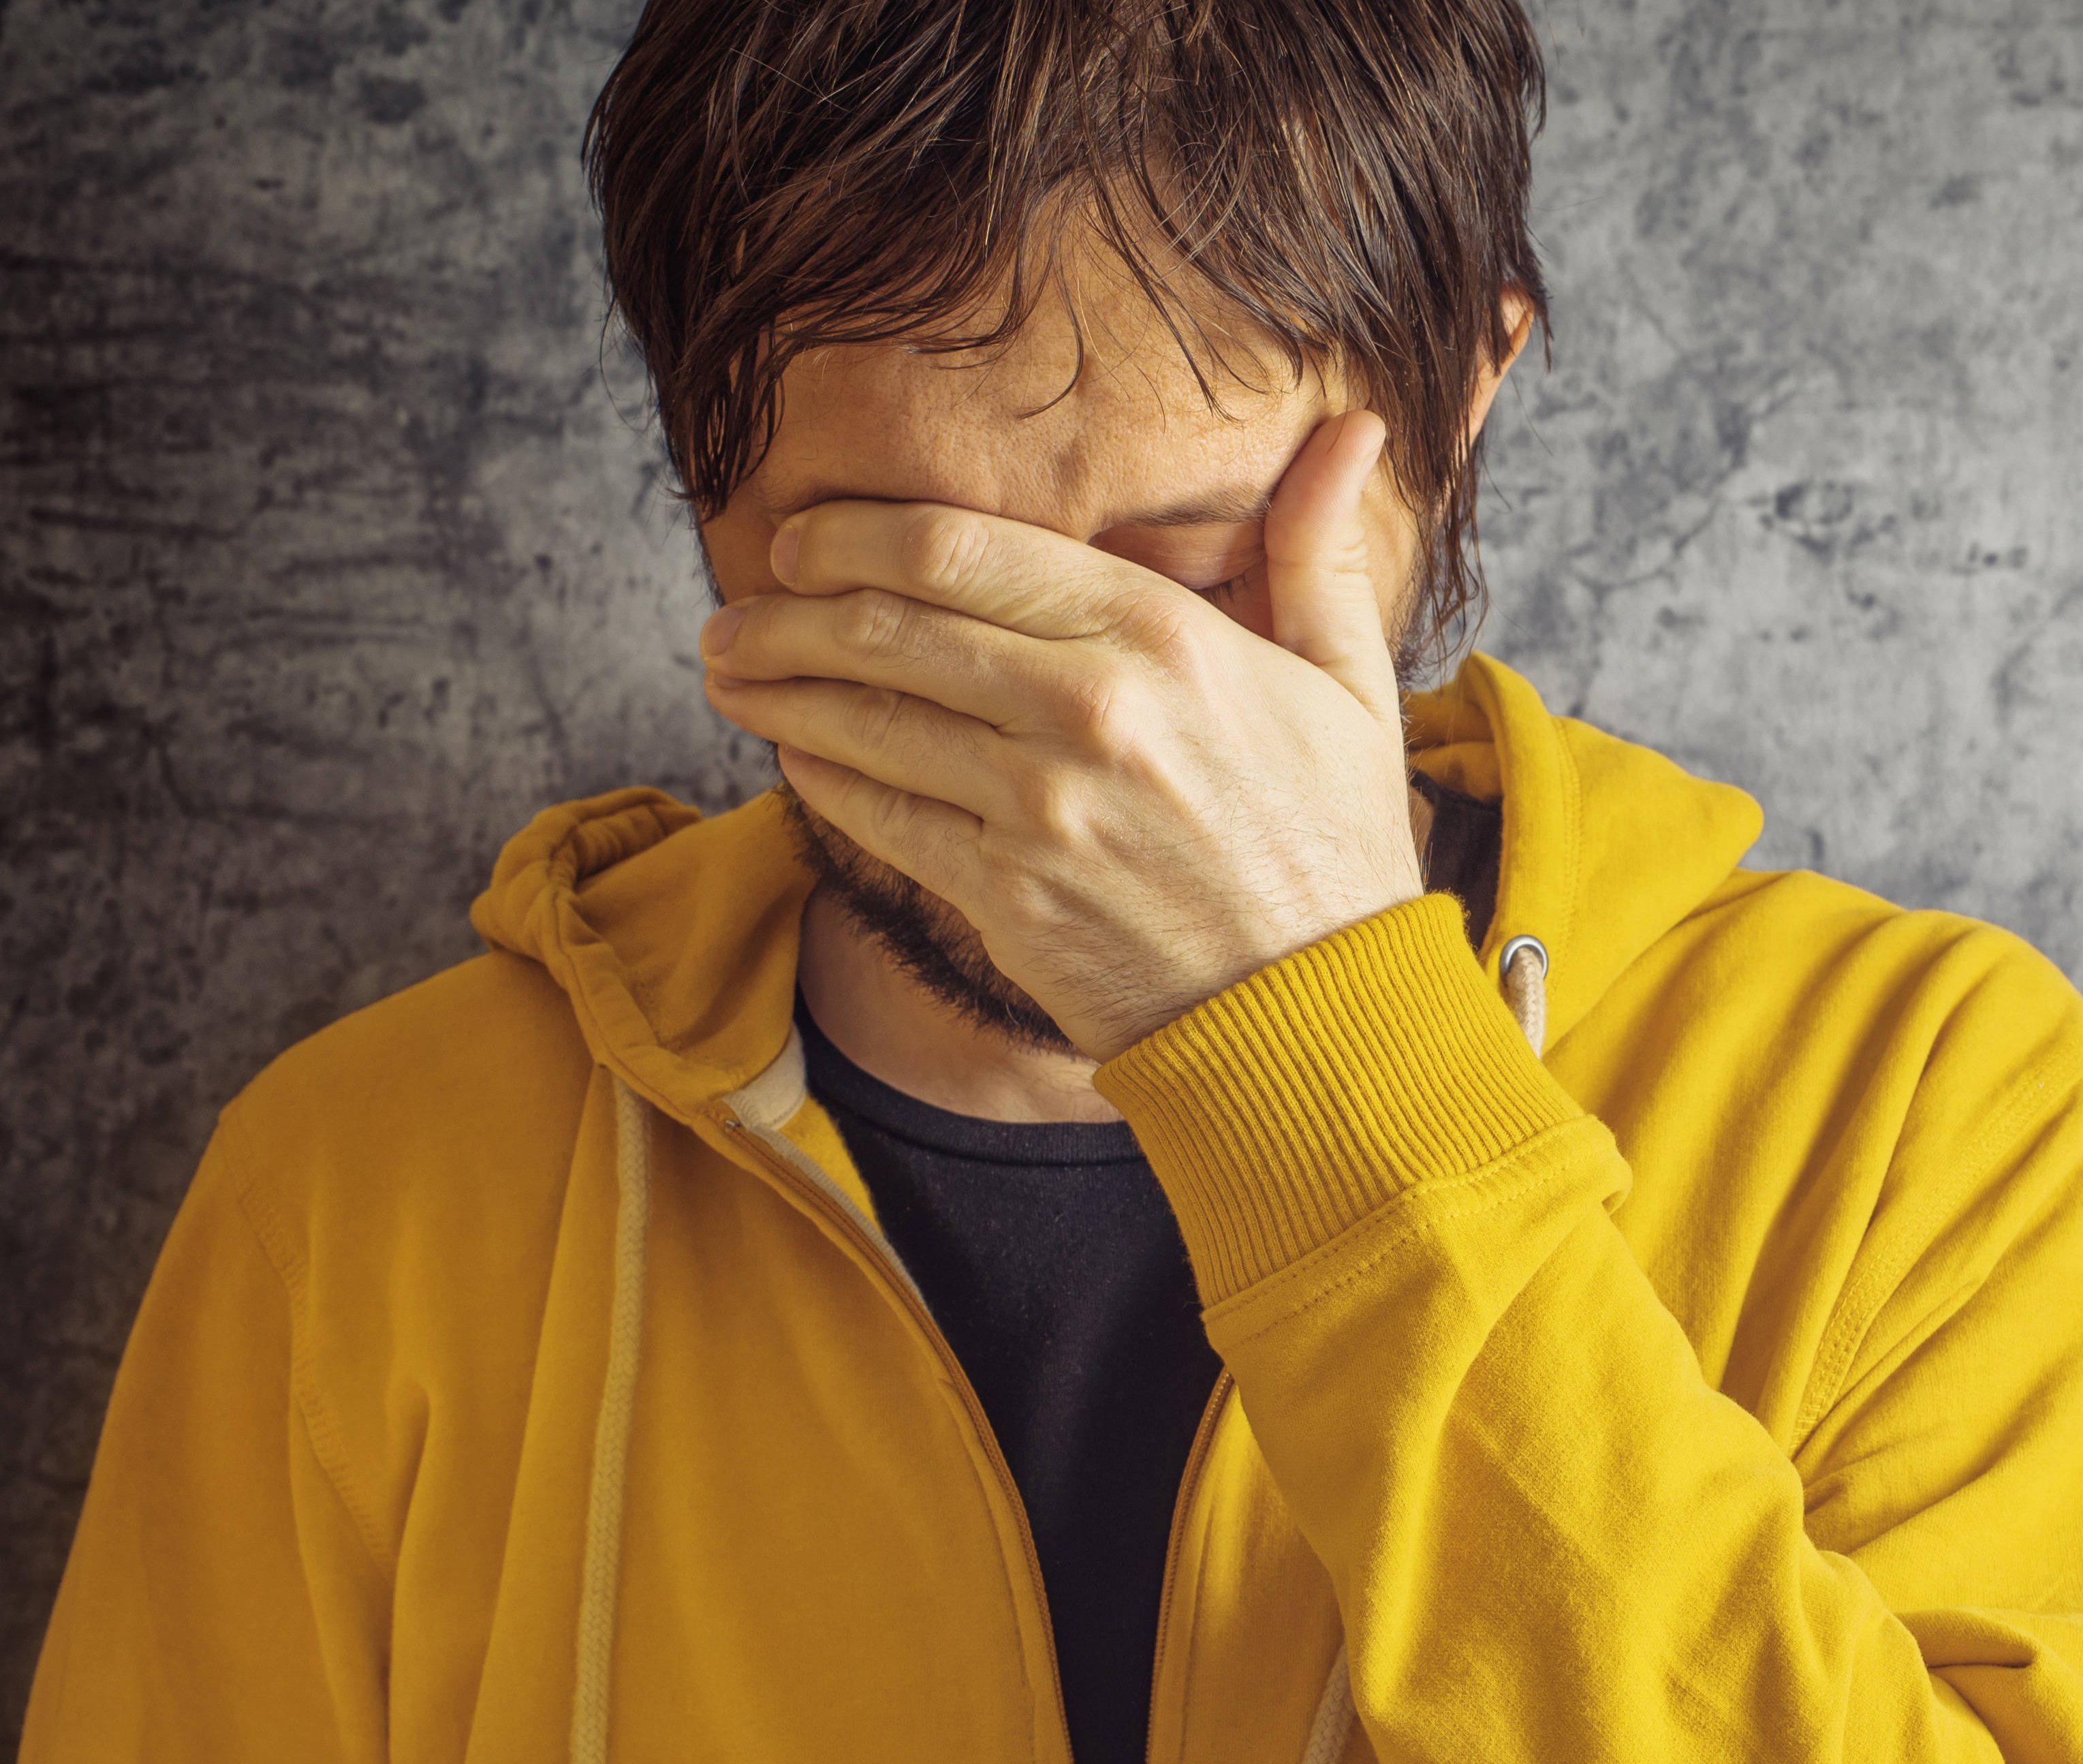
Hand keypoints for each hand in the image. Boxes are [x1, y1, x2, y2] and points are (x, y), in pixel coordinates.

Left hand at [696, 411, 1423, 1060]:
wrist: (1318, 1013)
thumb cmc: (1333, 846)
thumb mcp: (1350, 687)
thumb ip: (1317, 553)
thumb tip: (1355, 431)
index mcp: (1161, 636)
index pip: (962, 549)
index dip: (857, 533)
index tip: (807, 536)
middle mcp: (1087, 707)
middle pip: (888, 623)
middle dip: (788, 605)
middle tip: (738, 603)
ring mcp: (1037, 805)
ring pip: (863, 717)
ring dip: (775, 685)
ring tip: (726, 667)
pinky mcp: (1004, 892)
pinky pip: (877, 815)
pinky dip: (819, 775)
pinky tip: (792, 751)